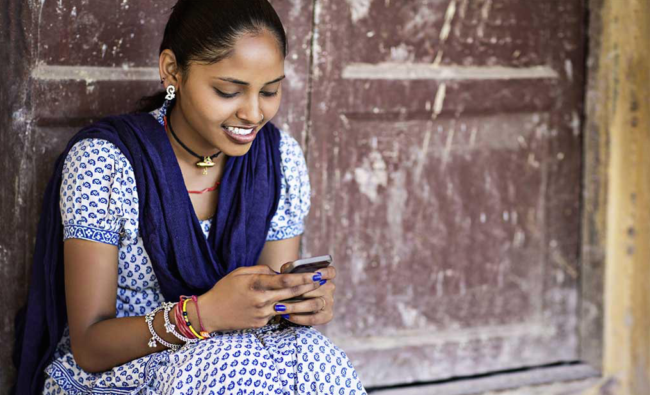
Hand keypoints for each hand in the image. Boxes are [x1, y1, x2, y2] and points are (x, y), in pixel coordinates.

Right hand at [198, 265, 324, 331]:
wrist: (210, 313)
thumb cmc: (225, 289)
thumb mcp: (240, 272)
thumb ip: (262, 270)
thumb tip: (279, 272)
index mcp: (256, 284)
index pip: (285, 280)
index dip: (303, 278)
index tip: (316, 274)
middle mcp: (261, 300)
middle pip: (291, 293)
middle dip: (310, 287)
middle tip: (324, 280)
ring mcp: (262, 314)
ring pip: (288, 306)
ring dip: (304, 301)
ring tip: (317, 294)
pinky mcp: (261, 324)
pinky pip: (277, 315)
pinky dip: (285, 309)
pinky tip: (294, 304)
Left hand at [278, 264, 336, 325]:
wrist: (293, 300)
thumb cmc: (293, 284)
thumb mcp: (291, 274)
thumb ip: (290, 269)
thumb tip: (286, 269)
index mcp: (324, 275)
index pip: (330, 272)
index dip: (324, 273)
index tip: (316, 274)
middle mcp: (329, 288)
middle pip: (317, 289)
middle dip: (298, 291)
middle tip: (282, 293)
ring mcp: (329, 302)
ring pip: (313, 304)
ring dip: (295, 306)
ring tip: (280, 307)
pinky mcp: (327, 315)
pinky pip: (313, 318)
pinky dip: (299, 318)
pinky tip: (287, 316)